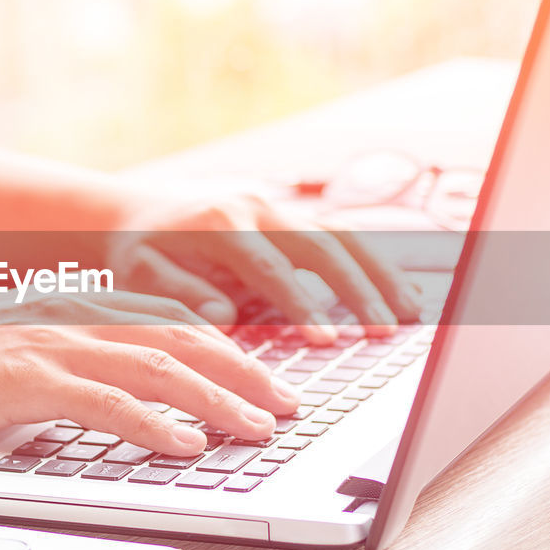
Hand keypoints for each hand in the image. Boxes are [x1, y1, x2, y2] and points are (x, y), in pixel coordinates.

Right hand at [0, 291, 298, 454]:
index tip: (268, 378)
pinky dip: (151, 424)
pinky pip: (103, 402)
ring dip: (215, 400)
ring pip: (156, 368)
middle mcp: (74, 319)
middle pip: (181, 340)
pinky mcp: (24, 379)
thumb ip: (73, 360)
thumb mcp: (22, 351)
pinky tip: (184, 445)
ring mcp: (51, 345)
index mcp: (77, 310)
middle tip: (288, 403)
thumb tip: (123, 389)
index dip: (228, 351)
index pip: (171, 324)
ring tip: (258, 428)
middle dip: (244, 372)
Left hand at [107, 190, 422, 344]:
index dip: (302, 304)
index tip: (328, 342)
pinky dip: (374, 263)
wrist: (137, 215)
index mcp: (220, 222)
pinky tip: (402, 292)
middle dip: (357, 289)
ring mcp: (278, 207)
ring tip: (412, 312)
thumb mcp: (141, 276)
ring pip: (341, 235)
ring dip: (379, 273)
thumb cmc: (137, 255)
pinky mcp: (291, 215)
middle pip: (321, 245)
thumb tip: (223, 317)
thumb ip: (179, 295)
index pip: (271, 267)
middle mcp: (256, 207)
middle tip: (384, 331)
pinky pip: (341, 236)